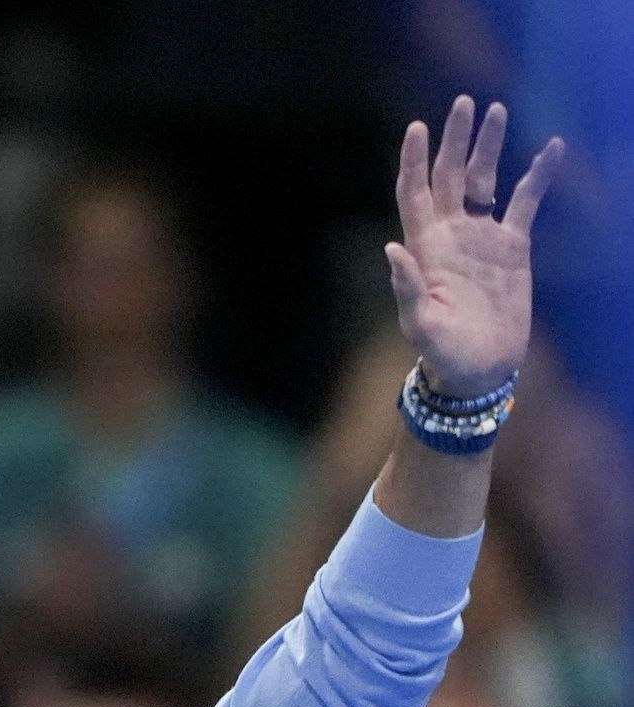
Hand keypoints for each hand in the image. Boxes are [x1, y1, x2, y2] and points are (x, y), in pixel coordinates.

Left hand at [387, 95, 564, 397]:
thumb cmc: (442, 350)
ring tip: (498, 109)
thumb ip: (406, 287)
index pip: (414, 192)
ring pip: (485, 180)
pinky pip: (526, 202)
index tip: (417, 127)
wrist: (478, 367)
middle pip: (449, 175)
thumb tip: (392, 248)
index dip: (413, 159)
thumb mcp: (419, 323)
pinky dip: (538, 176)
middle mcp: (450, 233)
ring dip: (490, 147)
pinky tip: (550, 148)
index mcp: (424, 246)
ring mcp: (481, 236)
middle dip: (455, 139)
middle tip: (464, 102)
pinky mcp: (512, 246)